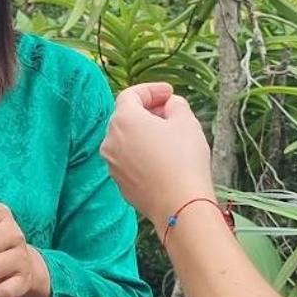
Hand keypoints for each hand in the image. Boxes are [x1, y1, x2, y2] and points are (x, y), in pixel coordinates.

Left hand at [101, 82, 213, 223]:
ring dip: (144, 134)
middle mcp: (110, 141)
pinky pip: (129, 160)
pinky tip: (162, 160)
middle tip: (171, 113)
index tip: (170, 92)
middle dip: (148, 111)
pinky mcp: (119, 183)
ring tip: (169, 137)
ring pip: (126, 140)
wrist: (180, 206)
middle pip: (126, 117)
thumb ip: (176, 104)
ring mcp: (112, 164)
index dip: (151, 90)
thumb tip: (169, 105)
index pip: (131, 95)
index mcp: (122, 120)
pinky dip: (142, 154)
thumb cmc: (183, 159)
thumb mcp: (186, 122)